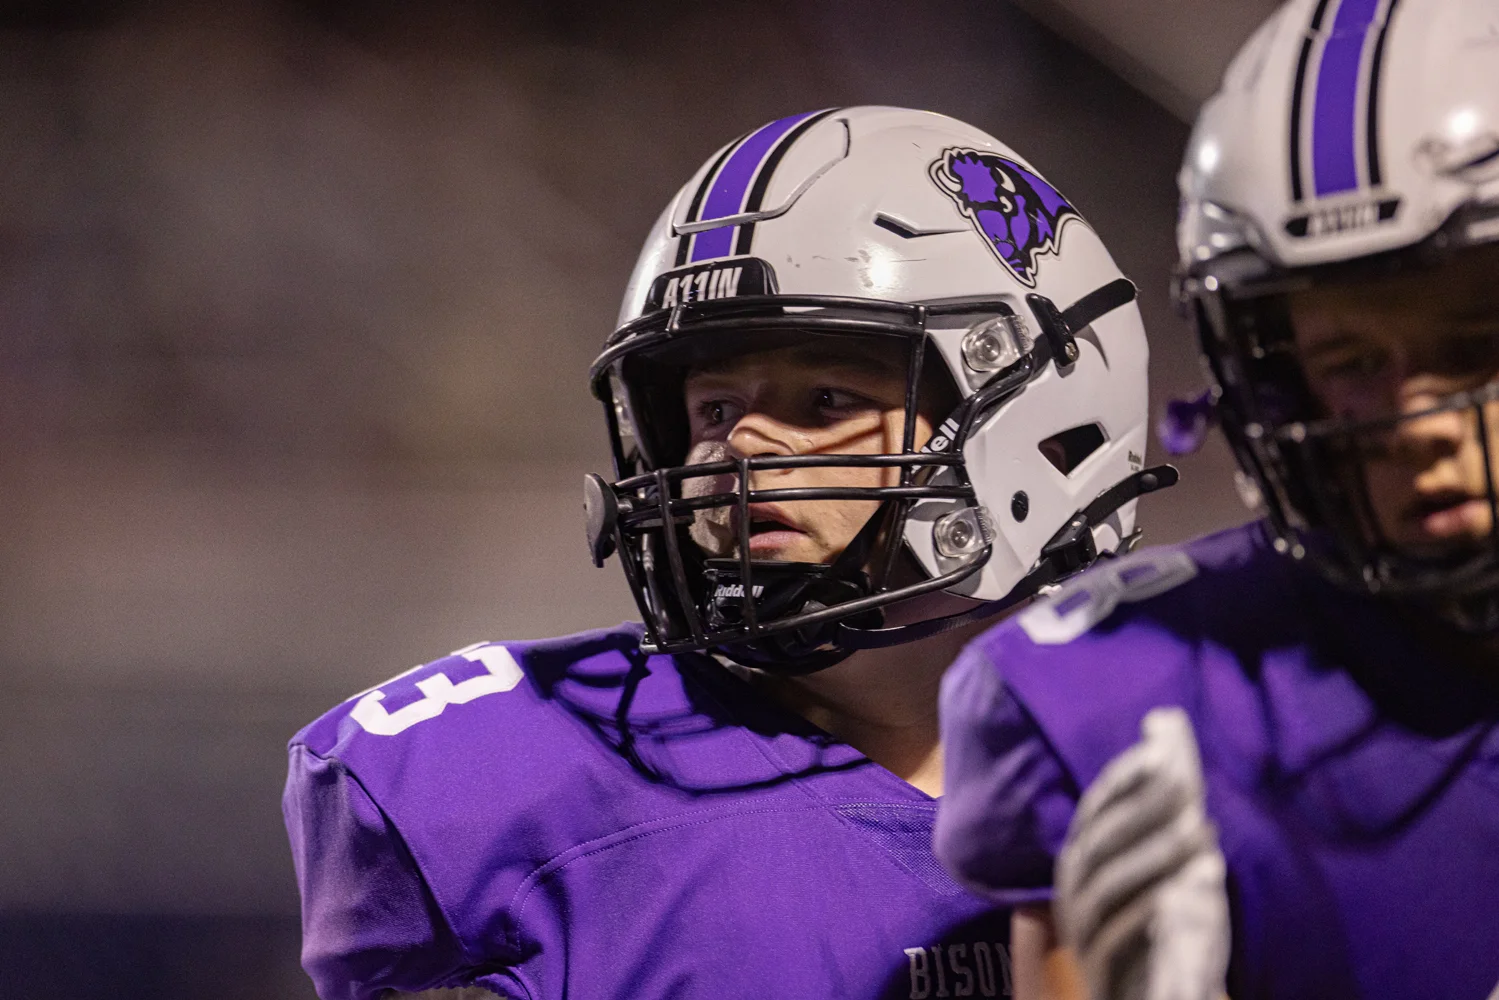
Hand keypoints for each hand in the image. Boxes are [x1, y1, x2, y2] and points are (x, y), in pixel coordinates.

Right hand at [1053, 707, 1229, 999]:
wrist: (1149, 997)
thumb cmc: (1161, 922)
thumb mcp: (1168, 860)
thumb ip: (1166, 802)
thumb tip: (1167, 720)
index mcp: (1083, 856)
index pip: (1097, 808)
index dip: (1127, 778)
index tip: (1161, 748)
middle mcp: (1073, 887)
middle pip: (1102, 839)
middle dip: (1144, 807)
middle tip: (1187, 780)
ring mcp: (1082, 927)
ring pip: (1109, 882)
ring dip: (1156, 854)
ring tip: (1201, 830)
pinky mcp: (1099, 967)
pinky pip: (1121, 932)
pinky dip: (1154, 907)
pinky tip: (1194, 884)